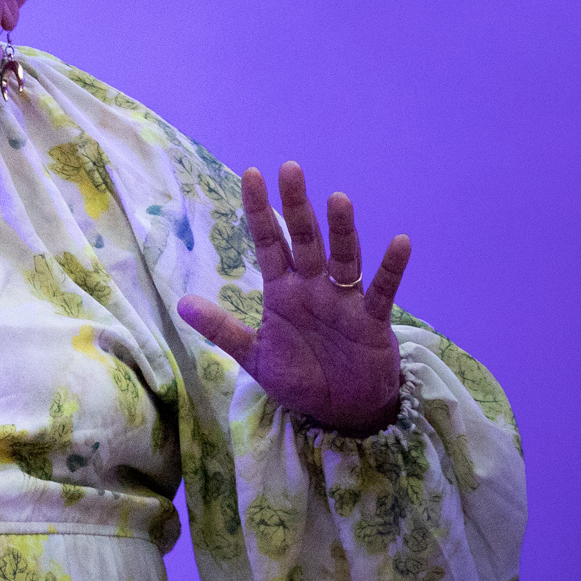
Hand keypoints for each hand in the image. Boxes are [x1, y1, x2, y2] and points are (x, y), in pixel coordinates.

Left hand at [175, 162, 410, 435]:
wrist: (341, 412)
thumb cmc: (299, 378)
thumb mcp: (254, 356)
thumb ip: (222, 329)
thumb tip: (181, 303)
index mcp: (283, 291)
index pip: (268, 242)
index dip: (260, 211)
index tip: (251, 174)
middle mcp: (314, 287)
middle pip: (305, 239)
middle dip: (297, 206)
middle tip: (290, 168)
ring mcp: (345, 300)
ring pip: (344, 258)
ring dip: (342, 230)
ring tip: (338, 199)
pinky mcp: (373, 321)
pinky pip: (383, 290)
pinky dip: (392, 268)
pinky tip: (400, 242)